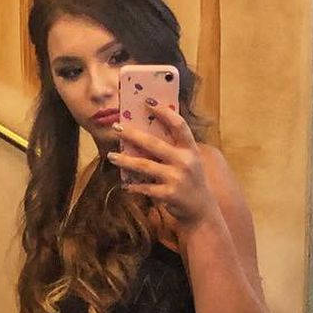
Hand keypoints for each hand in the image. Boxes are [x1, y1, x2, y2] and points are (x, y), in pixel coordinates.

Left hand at [106, 103, 217, 228]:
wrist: (201, 211)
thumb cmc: (192, 181)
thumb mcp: (191, 161)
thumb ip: (175, 147)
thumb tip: (148, 130)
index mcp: (191, 149)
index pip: (178, 125)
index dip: (163, 112)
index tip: (147, 102)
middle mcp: (185, 162)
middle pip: (153, 144)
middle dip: (132, 134)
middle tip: (116, 127)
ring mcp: (176, 179)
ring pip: (144, 166)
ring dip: (125, 160)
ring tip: (111, 156)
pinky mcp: (168, 195)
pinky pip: (145, 187)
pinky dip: (133, 186)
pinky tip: (124, 184)